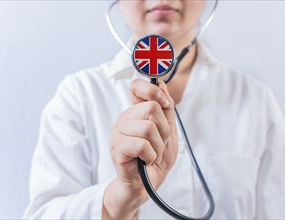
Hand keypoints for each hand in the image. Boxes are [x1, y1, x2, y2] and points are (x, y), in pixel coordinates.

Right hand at [102, 79, 177, 218]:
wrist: (145, 185)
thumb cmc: (155, 159)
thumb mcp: (168, 132)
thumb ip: (166, 110)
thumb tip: (162, 84)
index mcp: (135, 113)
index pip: (136, 86)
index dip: (152, 89)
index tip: (165, 104)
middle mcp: (124, 119)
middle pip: (152, 107)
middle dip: (164, 130)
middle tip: (159, 143)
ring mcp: (118, 133)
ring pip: (148, 127)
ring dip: (158, 146)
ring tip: (152, 154)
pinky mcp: (117, 148)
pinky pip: (142, 145)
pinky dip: (151, 155)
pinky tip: (146, 160)